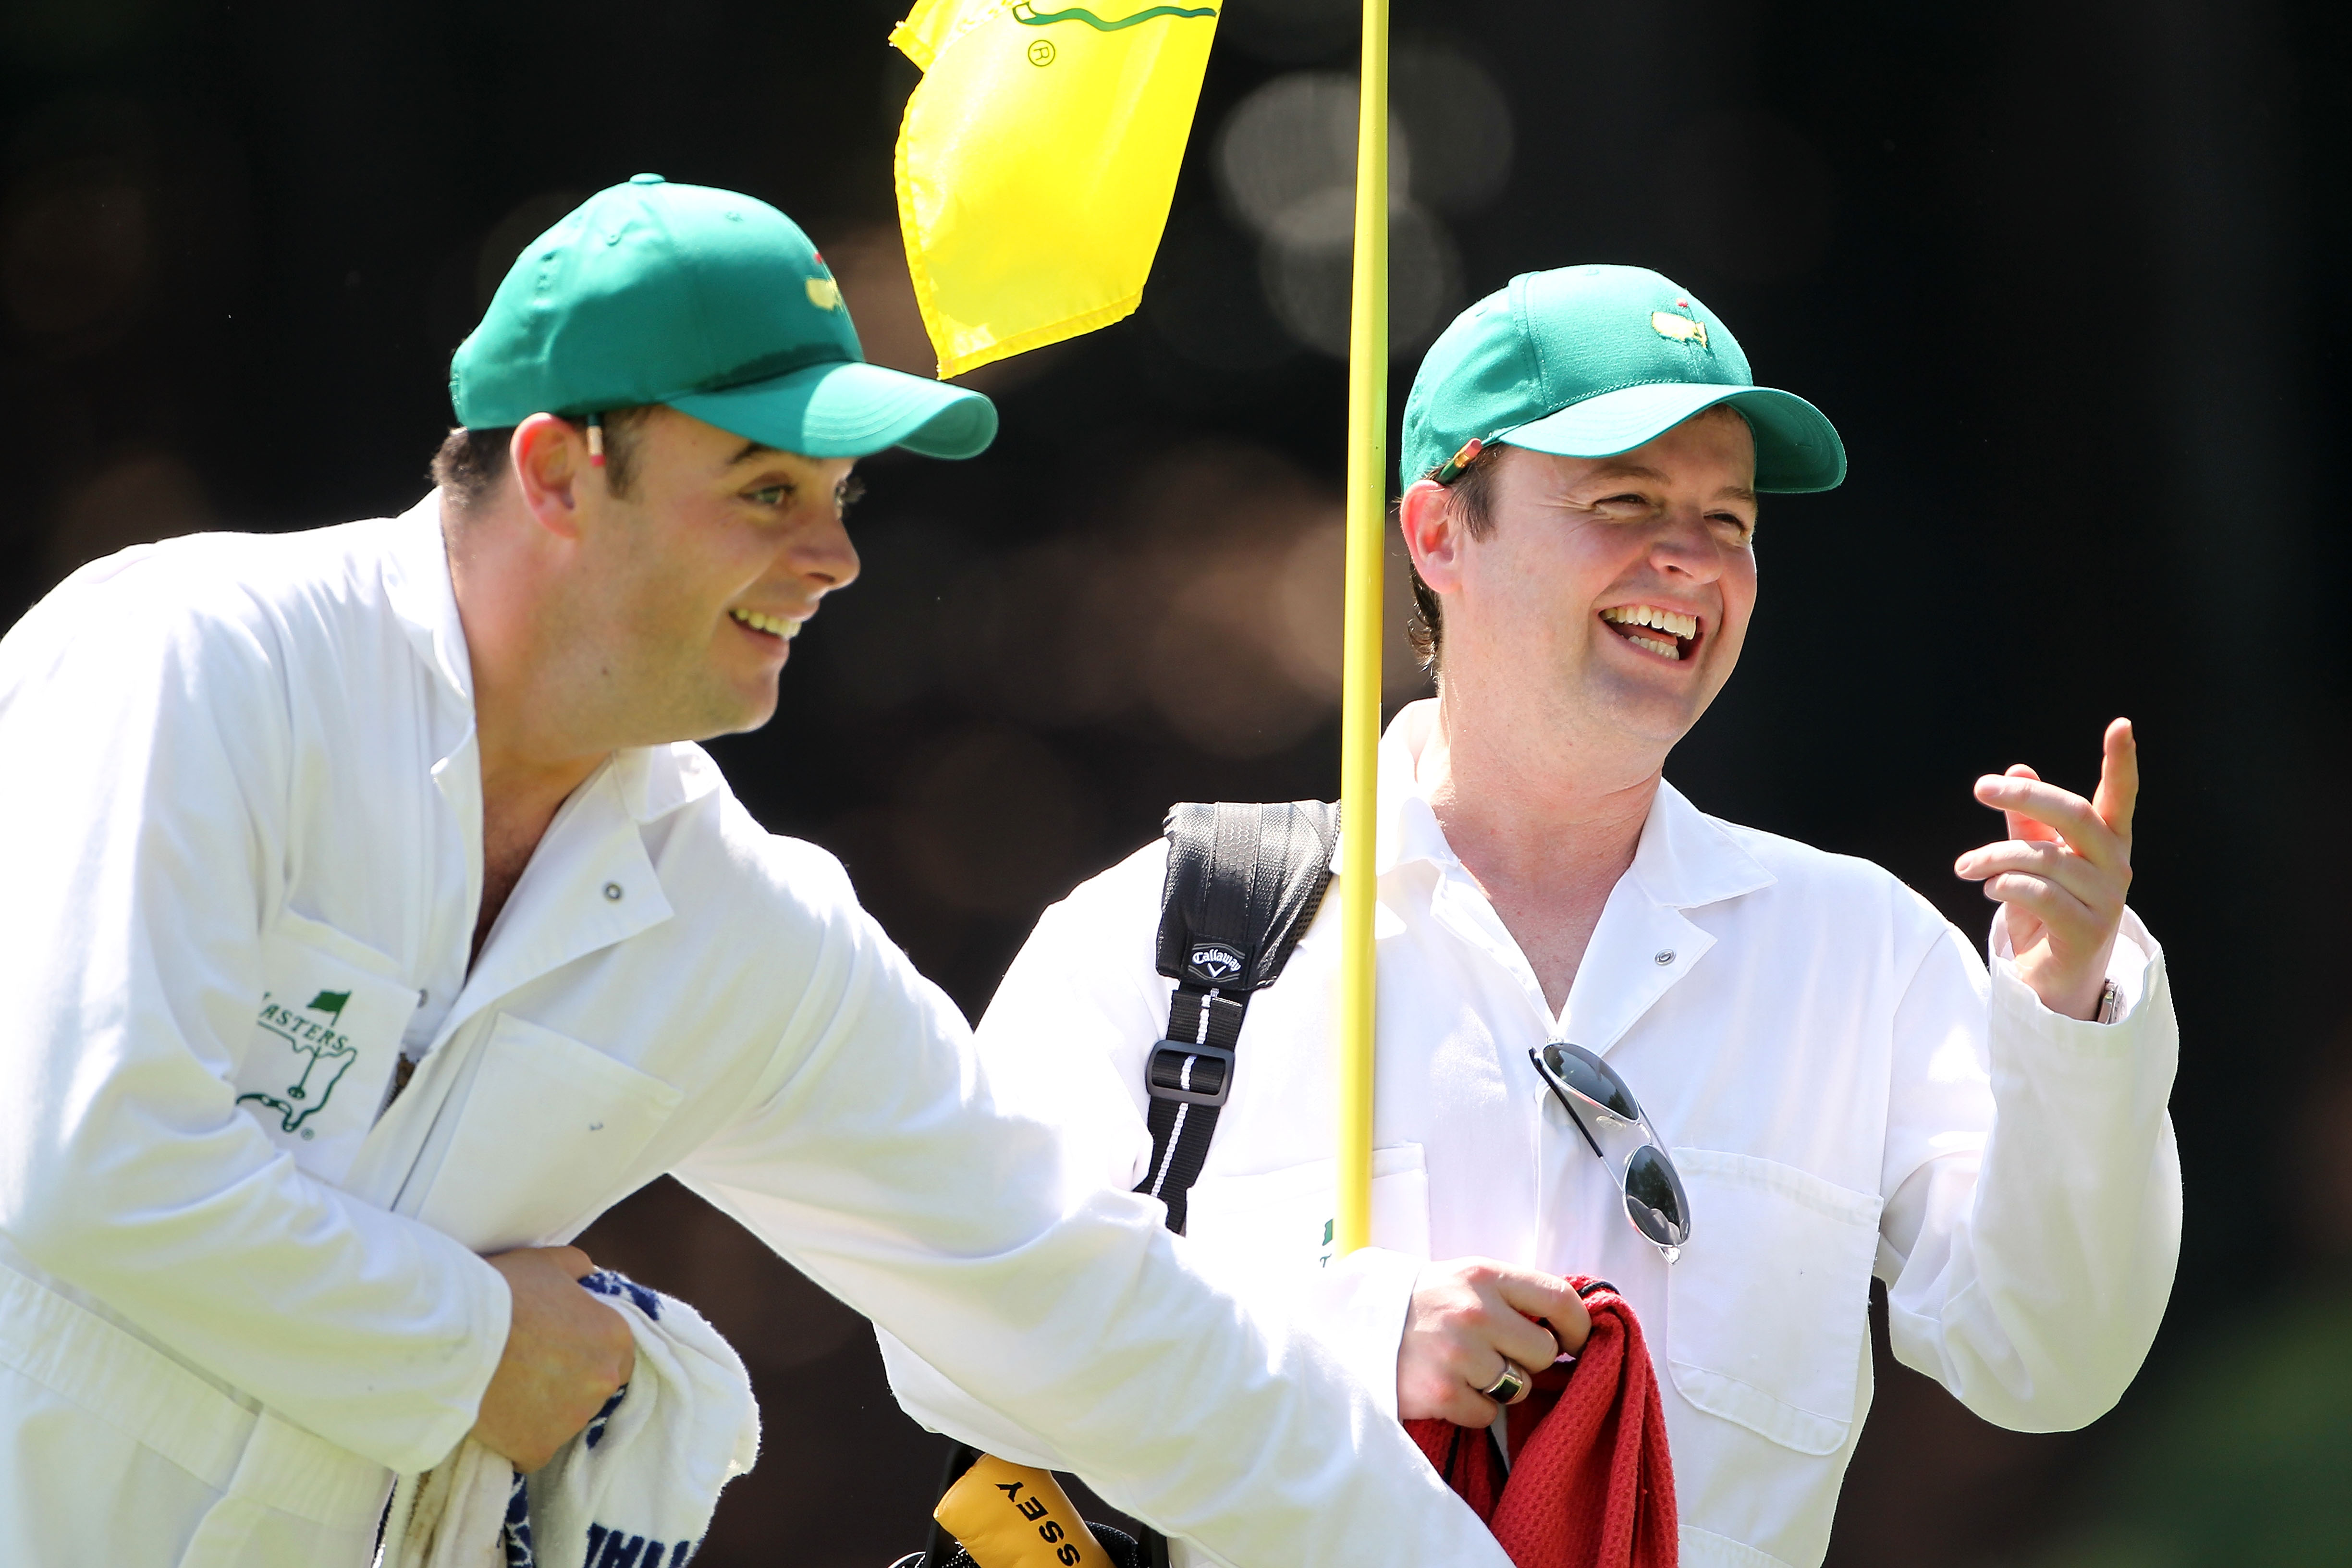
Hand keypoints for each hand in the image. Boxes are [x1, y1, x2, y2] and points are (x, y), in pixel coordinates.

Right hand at [470, 1247, 635, 1471]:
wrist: (451, 1333)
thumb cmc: (502, 1290)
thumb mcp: (547, 1262)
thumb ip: (578, 1268)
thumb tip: (587, 1277)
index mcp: (614, 1338)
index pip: (618, 1353)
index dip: (590, 1350)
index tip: (561, 1347)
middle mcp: (603, 1381)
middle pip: (595, 1388)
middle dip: (571, 1381)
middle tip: (531, 1366)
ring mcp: (572, 1420)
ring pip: (565, 1420)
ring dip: (544, 1409)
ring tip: (507, 1386)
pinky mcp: (538, 1448)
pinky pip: (534, 1450)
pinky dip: (519, 1439)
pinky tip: (498, 1417)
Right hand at [1397, 1257, 1591, 1425]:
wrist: (1357, 1324)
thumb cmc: (1426, 1304)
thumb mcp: (1467, 1279)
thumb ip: (1514, 1295)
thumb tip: (1571, 1326)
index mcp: (1484, 1276)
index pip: (1560, 1299)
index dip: (1578, 1326)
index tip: (1573, 1342)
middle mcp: (1474, 1312)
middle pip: (1544, 1352)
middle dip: (1529, 1359)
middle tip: (1501, 1354)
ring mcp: (1457, 1354)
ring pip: (1519, 1387)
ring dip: (1501, 1385)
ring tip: (1468, 1368)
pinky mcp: (1441, 1393)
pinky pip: (1487, 1414)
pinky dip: (1473, 1407)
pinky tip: (1449, 1386)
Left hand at [1953, 718, 2137, 1021]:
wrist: (2051, 979)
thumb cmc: (2045, 911)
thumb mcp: (2033, 861)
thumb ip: (2027, 821)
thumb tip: (2016, 770)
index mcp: (2107, 843)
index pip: (2118, 797)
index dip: (2121, 761)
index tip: (2122, 724)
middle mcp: (2115, 866)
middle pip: (2075, 815)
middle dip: (2024, 797)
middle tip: (1980, 788)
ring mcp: (2106, 901)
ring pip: (2044, 857)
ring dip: (1993, 856)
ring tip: (1965, 866)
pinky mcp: (2087, 931)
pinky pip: (2039, 893)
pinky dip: (2005, 885)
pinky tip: (1989, 889)